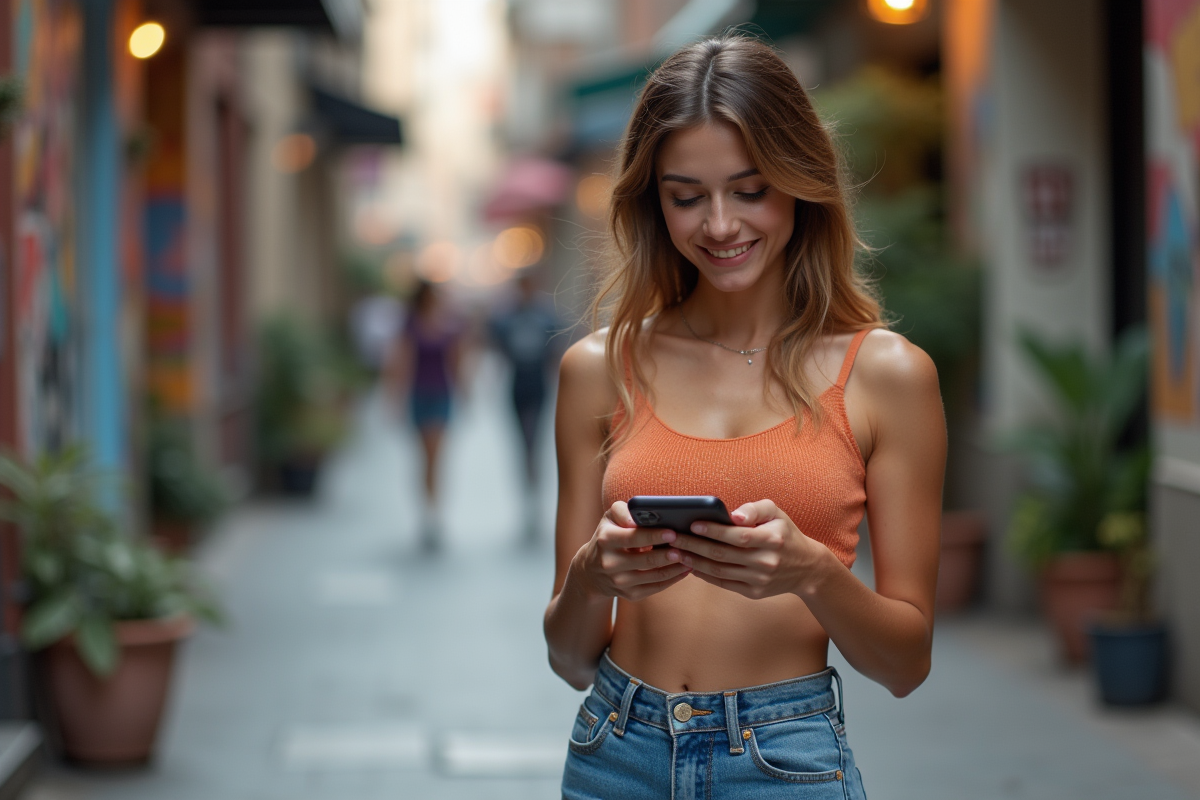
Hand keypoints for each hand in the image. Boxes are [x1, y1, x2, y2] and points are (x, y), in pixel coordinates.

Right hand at [571, 501, 692, 600]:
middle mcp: (610, 563)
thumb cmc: (607, 536)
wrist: (591, 571)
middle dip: (669, 554)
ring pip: (655, 575)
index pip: (633, 538)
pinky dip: (673, 579)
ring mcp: (620, 582)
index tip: (673, 532)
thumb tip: (638, 517)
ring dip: (676, 567)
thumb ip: (623, 511)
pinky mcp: (630, 594)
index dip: (654, 536)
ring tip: (691, 557)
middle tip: (687, 547)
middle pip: (646, 560)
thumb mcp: (609, 519)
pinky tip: (684, 570)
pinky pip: (656, 587)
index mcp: (606, 540)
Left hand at [670, 500, 831, 598]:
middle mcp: (766, 562)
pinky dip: (704, 575)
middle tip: (671, 538)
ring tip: (675, 551)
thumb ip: (755, 509)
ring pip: (719, 571)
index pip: (738, 536)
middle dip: (693, 545)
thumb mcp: (776, 513)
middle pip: (722, 554)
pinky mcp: (754, 593)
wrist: (806, 568)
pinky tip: (690, 565)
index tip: (692, 524)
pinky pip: (723, 583)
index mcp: (772, 540)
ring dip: (694, 561)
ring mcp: (759, 580)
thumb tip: (733, 515)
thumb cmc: (785, 533)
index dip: (714, 531)